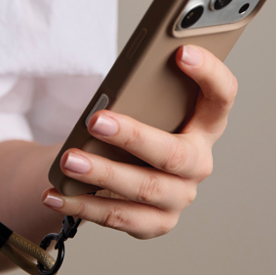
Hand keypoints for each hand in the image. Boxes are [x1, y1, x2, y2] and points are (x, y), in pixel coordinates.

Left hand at [41, 46, 237, 238]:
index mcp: (204, 124)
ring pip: (144, 188)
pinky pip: (119, 217)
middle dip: (133, 136)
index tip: (181, 51)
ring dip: (102, 173)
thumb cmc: (129, 124)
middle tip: (95, 120)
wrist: (112, 168)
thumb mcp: (138, 105)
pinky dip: (82, 205)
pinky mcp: (155, 223)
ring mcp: (179, 196)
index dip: (209, 73)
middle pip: (175, 153)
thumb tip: (107, 97)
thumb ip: (137, 94)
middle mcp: (198, 163)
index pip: (222, 96)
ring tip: (68, 160)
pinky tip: (54, 194)